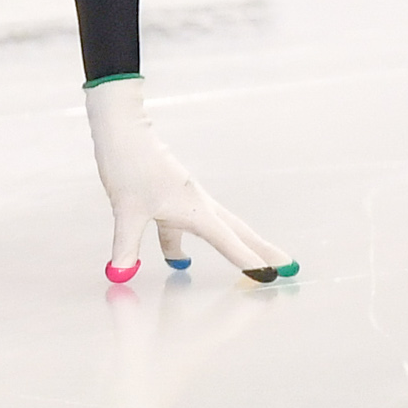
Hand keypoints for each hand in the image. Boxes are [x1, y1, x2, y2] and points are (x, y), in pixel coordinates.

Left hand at [85, 76, 295, 282]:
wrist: (121, 130)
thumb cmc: (128, 165)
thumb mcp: (126, 210)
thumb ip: (125, 245)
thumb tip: (119, 274)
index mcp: (195, 208)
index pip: (228, 241)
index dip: (248, 260)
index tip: (271, 277)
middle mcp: (196, 204)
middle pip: (236, 232)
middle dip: (261, 250)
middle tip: (288, 266)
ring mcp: (184, 199)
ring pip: (215, 229)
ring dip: (232, 246)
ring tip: (247, 265)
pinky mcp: (168, 196)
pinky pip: (186, 226)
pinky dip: (186, 245)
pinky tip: (178, 260)